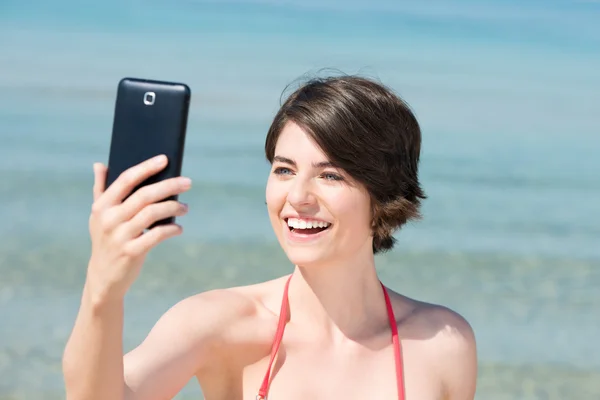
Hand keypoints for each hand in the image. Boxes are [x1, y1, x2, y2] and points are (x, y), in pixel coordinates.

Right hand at [86, 155, 190, 301]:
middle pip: (144, 195)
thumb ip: (100, 189)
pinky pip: (157, 235)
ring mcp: (119, 236)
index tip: (165, 159)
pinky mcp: (131, 252)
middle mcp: (109, 219)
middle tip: (187, 182)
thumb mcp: (98, 216)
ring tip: (185, 208)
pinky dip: (171, 229)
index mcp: (102, 206)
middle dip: (169, 186)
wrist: (103, 277)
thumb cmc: (105, 240)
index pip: (126, 179)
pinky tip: (179, 228)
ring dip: (174, 208)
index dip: (147, 167)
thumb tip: (99, 164)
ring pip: (153, 213)